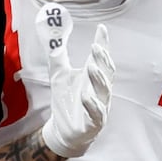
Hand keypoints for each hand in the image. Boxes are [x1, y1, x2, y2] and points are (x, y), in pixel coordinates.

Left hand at [41, 22, 114, 158]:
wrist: (62, 131)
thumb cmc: (65, 101)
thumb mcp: (59, 76)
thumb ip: (59, 58)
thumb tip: (54, 38)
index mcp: (93, 77)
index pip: (101, 58)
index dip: (103, 44)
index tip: (101, 29)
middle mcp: (100, 89)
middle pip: (107, 72)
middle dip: (103, 60)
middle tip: (95, 47)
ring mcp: (100, 105)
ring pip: (104, 90)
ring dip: (99, 79)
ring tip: (91, 67)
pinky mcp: (95, 122)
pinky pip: (98, 113)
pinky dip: (93, 104)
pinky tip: (86, 95)